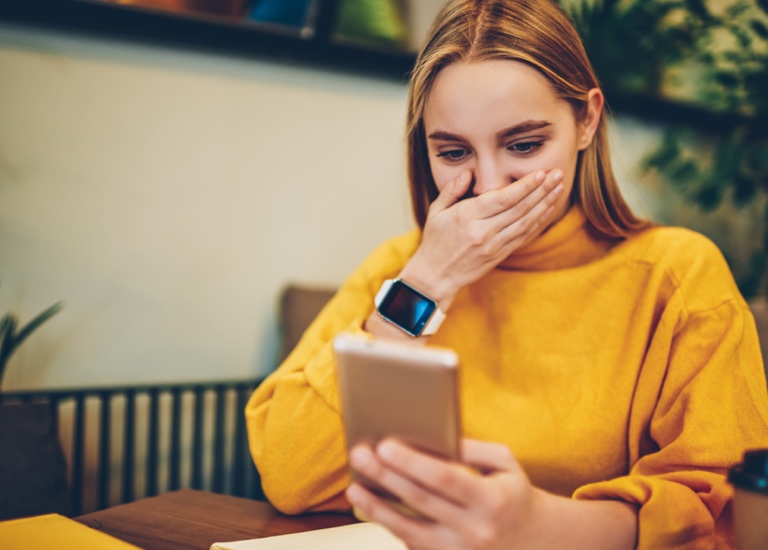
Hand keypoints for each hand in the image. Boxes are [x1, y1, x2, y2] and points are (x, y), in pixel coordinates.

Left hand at [346, 439, 543, 549]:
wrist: (534, 542)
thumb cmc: (512, 493)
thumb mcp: (503, 463)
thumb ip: (469, 448)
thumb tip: (427, 440)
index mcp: (492, 500)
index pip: (445, 478)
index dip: (413, 462)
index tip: (385, 444)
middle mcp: (476, 531)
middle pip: (421, 500)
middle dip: (386, 476)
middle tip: (360, 455)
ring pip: (409, 530)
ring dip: (377, 508)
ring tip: (354, 487)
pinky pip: (413, 544)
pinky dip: (390, 525)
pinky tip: (372, 507)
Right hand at [400, 169, 563, 308]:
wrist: (436, 276)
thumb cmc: (435, 241)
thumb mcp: (436, 212)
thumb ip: (452, 190)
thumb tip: (469, 173)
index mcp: (467, 217)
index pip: (502, 199)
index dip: (524, 186)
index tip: (540, 172)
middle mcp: (483, 231)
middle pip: (519, 208)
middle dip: (542, 190)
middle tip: (558, 174)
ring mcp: (493, 245)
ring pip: (526, 222)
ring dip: (545, 204)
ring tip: (559, 188)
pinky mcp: (500, 255)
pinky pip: (523, 237)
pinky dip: (538, 222)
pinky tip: (548, 209)